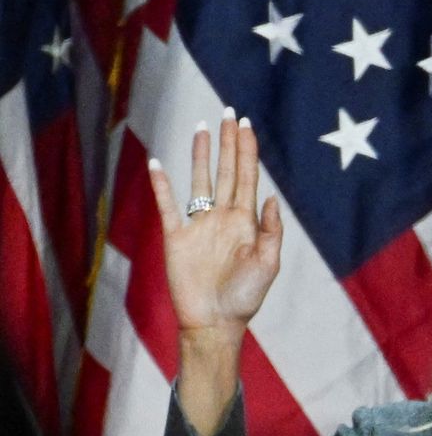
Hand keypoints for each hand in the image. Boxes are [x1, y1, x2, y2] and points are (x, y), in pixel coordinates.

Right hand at [147, 108, 283, 345]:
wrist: (215, 322)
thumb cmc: (245, 297)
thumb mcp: (268, 263)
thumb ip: (271, 230)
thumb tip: (270, 196)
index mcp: (246, 222)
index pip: (247, 177)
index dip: (247, 151)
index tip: (246, 125)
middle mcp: (223, 217)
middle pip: (226, 171)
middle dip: (228, 143)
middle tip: (229, 113)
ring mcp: (199, 225)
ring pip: (200, 181)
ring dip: (200, 155)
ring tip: (202, 128)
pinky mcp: (176, 237)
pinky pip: (167, 204)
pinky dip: (162, 184)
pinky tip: (157, 162)